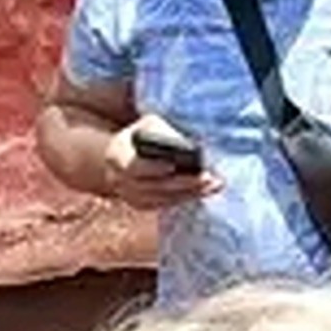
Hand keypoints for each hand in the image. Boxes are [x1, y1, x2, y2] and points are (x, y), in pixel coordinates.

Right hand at [102, 118, 221, 210]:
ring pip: (163, 198)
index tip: (172, 165)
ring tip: (214, 184)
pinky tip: (206, 190)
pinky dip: (187, 196)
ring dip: (191, 192)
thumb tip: (188, 146)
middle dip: (183, 182)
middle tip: (207, 177)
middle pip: (154, 186)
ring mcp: (129, 195)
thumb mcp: (149, 125)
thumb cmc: (143, 133)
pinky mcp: (142, 205)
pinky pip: (167, 203)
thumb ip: (163, 133)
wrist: (126, 152)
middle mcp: (118, 180)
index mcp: (116, 156)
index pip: (133, 167)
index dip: (152, 168)